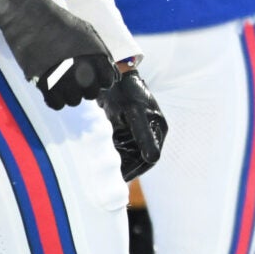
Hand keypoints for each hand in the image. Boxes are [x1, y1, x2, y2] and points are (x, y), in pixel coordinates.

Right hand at [0, 0, 119, 109]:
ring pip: (74, 101)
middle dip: (86, 88)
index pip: (108, 81)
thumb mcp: (88, 32)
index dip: (101, 80)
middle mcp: (83, 70)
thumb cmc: (59, 21)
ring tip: (62, 81)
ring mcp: (63, 79)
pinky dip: (55, 100)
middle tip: (76, 79)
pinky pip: (56, 104)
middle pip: (92, 94)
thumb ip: (100, 52)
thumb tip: (110, 71)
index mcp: (96, 56)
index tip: (94, 76)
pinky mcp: (43, 83)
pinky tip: (52, 89)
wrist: (28, 15)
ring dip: (69, 94)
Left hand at [103, 64, 167, 181]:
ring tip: (99, 168)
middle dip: (123, 166)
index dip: (135, 170)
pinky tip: (97, 154)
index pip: (149, 158)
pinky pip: (118, 144)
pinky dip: (110, 149)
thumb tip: (153, 159)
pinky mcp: (124, 126)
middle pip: (137, 157)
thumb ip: (143, 136)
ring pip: (126, 152)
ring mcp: (136, 129)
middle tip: (105, 176)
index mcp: (157, 129)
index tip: (120, 179)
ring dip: (115, 159)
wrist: (113, 74)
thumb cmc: (126, 92)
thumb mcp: (134, 114)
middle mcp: (149, 132)